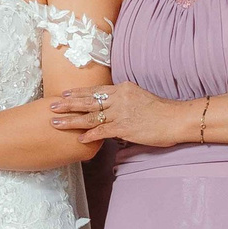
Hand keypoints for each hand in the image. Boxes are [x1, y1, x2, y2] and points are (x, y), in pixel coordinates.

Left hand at [49, 80, 192, 147]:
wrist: (176, 119)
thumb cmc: (161, 112)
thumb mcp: (140, 98)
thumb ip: (124, 101)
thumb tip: (112, 109)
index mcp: (123, 89)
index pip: (96, 90)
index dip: (78, 92)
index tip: (64, 93)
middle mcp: (119, 98)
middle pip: (88, 100)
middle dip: (68, 103)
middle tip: (51, 105)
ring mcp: (121, 112)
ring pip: (90, 116)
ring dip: (71, 120)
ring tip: (56, 121)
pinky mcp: (125, 127)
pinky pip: (102, 131)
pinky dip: (90, 135)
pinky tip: (79, 139)